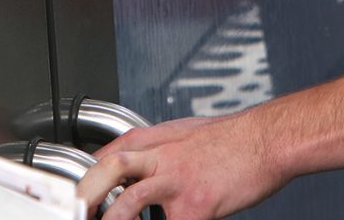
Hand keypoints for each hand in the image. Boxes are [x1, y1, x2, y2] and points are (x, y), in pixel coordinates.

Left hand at [79, 113, 289, 219]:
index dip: (83, 181)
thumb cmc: (232, 139)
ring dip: (112, 217)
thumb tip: (124, 163)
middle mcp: (160, 157)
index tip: (73, 201)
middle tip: (73, 211)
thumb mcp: (182, 132)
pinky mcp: (196, 204)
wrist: (269, 140)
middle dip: (83, 194)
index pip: (104, 156)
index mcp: (153, 140)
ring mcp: (176, 181)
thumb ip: (152, 148)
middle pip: (107, 169)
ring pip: (129, 199)